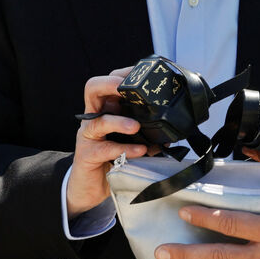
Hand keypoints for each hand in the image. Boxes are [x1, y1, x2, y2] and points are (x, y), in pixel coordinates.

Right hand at [67, 67, 149, 217]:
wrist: (92, 187)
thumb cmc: (112, 158)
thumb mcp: (130, 140)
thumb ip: (146, 132)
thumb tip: (171, 132)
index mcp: (106, 108)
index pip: (110, 81)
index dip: (123, 73)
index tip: (142, 72)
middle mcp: (95, 117)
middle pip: (93, 89)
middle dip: (109, 83)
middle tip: (124, 87)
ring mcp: (89, 135)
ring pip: (99, 121)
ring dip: (119, 122)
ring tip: (136, 127)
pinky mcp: (88, 155)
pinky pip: (105, 149)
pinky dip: (124, 149)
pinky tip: (140, 151)